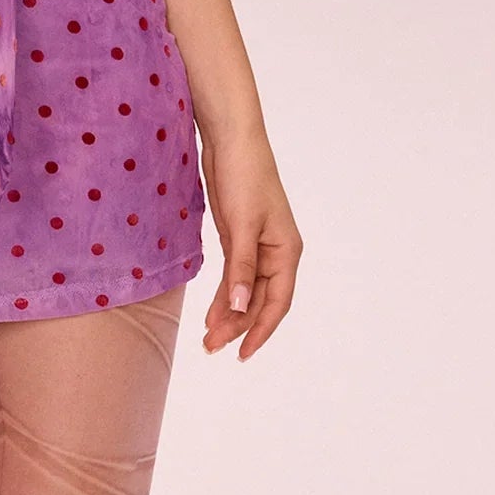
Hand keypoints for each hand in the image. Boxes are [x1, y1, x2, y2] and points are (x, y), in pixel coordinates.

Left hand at [198, 129, 301, 360]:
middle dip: (238, 325)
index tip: (242, 354)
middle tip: (212, 347)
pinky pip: (234, 275)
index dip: (261, 330)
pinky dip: (224, 294)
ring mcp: (256, 246)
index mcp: (286, 251)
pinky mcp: (237, 237)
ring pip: (245, 291)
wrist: (230, 140)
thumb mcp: (242, 224)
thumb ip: (241, 268)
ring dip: (229, 314)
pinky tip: (212, 313)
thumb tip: (241, 307)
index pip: (277, 302)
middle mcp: (275, 253)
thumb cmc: (245, 176)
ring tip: (208, 338)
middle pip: (259, 300)